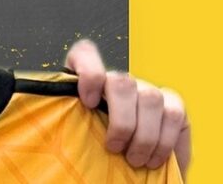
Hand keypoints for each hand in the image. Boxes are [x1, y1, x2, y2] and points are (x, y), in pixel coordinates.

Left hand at [66, 40, 190, 177]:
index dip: (88, 72)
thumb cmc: (96, 152)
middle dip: (121, 120)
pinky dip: (164, 141)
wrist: (132, 168)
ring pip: (150, 97)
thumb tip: (48, 128)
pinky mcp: (173, 105)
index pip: (84, 54)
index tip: (87, 102)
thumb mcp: (76, 135)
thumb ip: (68, 122)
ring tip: (134, 160)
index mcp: (89, 82)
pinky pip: (174, 113)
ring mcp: (147, 90)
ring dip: (143, 135)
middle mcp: (118, 81)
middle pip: (121, 81)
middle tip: (114, 148)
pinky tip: (153, 160)